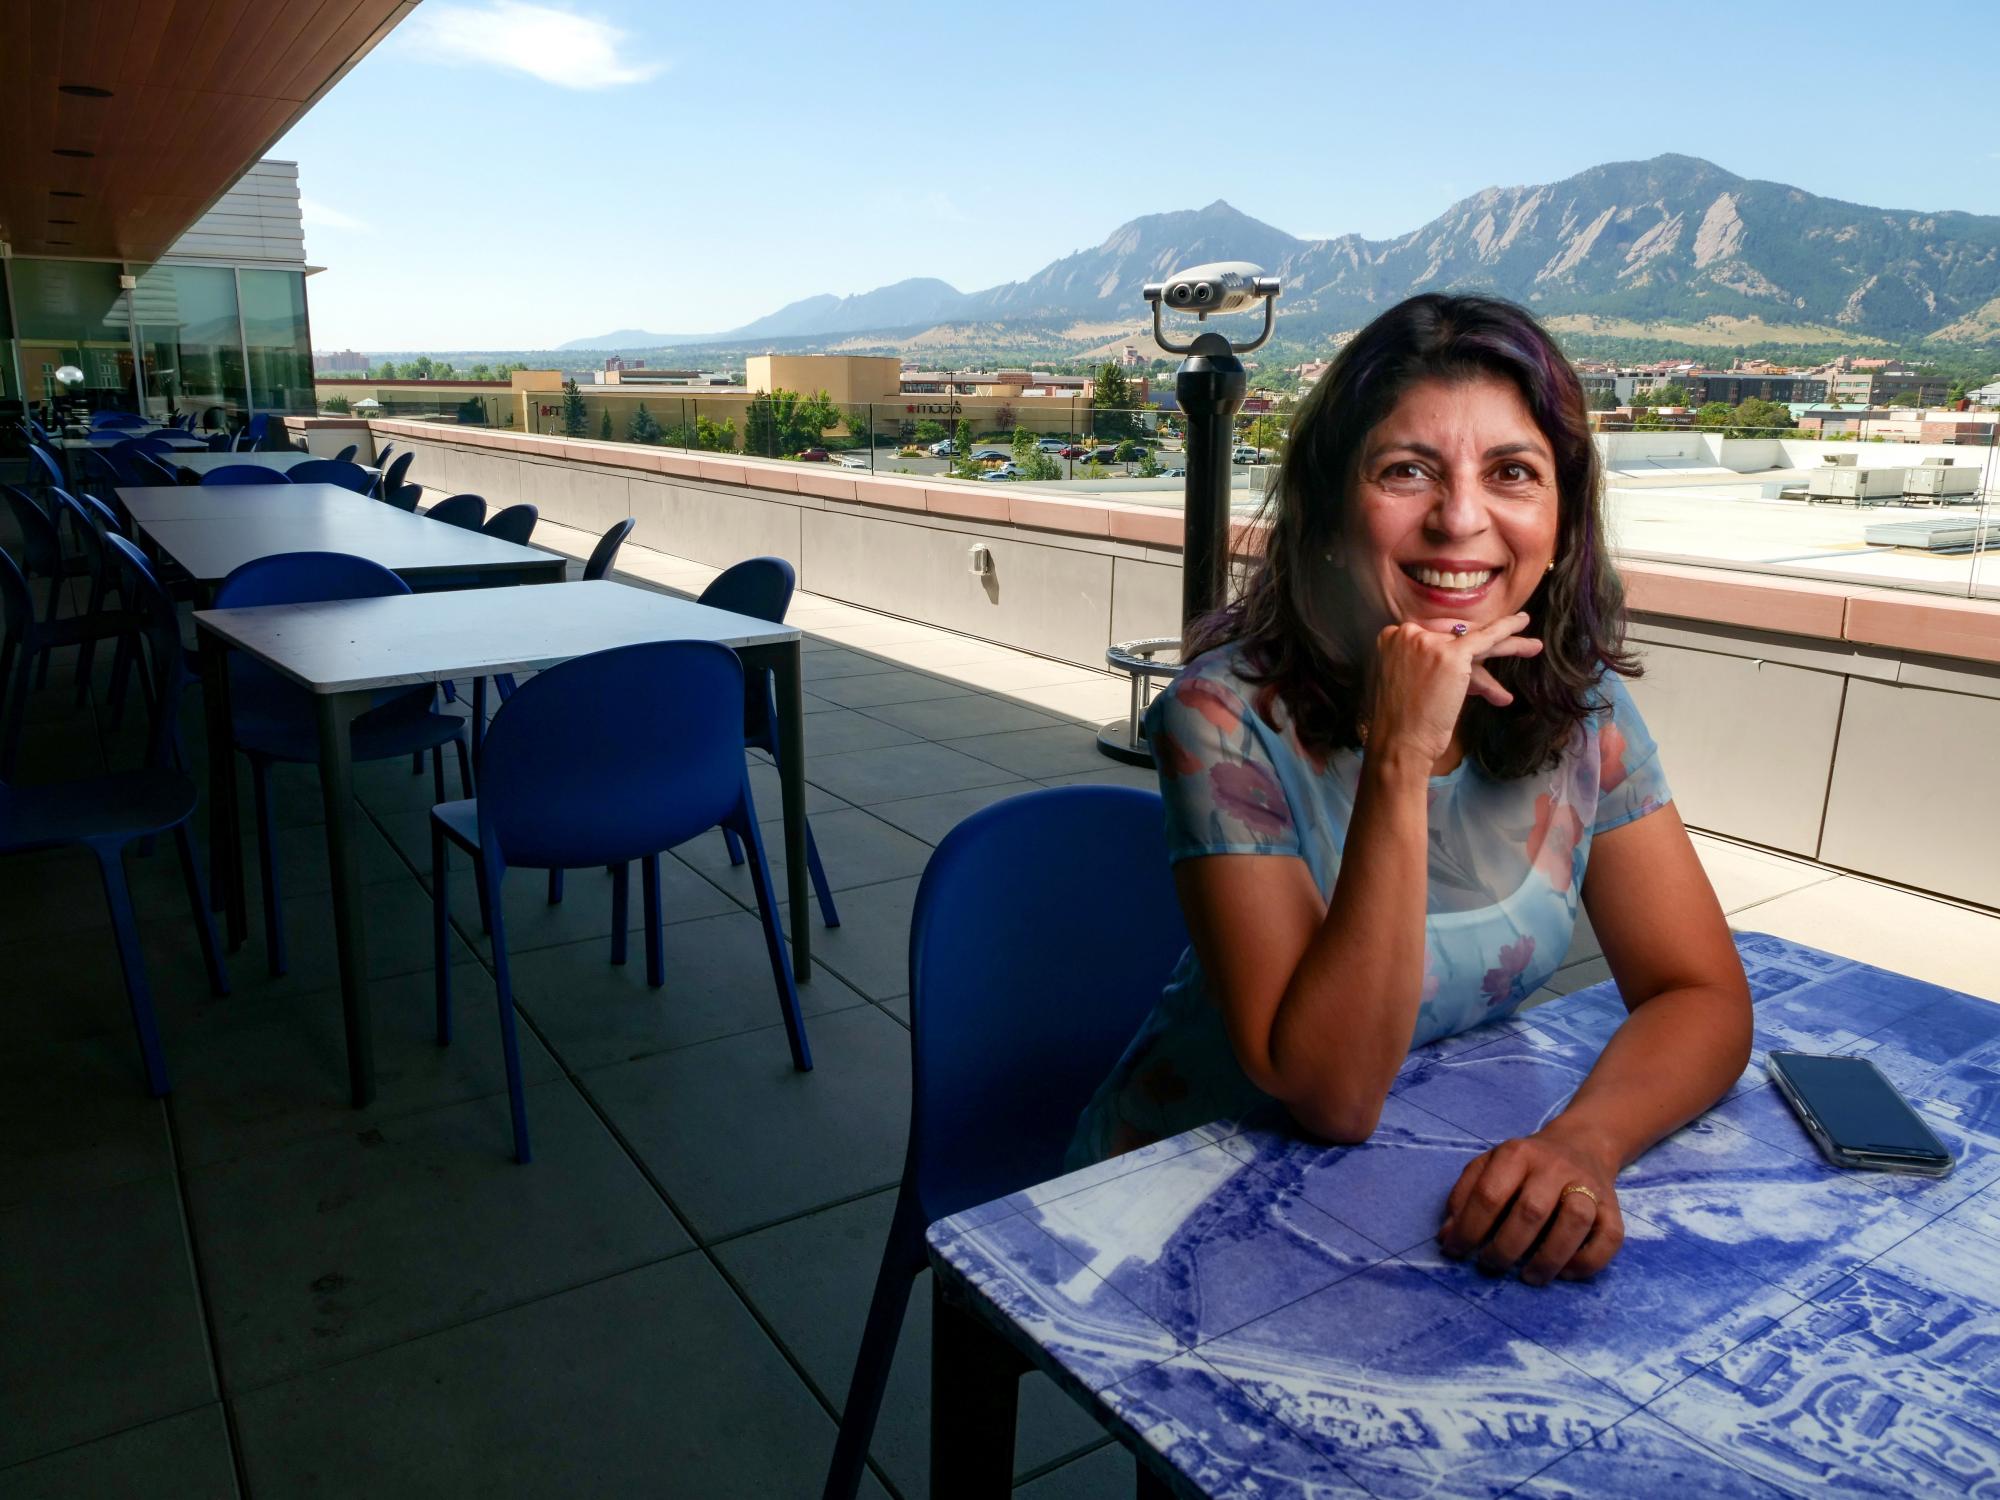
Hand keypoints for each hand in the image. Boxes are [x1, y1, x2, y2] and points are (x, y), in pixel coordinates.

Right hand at [1368, 613, 1543, 765]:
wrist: (1399, 742)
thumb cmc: (1400, 723)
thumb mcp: (1404, 682)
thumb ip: (1423, 665)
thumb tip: (1459, 666)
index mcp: (1391, 638)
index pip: (1433, 636)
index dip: (1455, 649)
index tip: (1470, 665)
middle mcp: (1407, 634)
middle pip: (1455, 634)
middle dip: (1484, 640)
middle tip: (1510, 639)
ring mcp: (1429, 642)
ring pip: (1475, 637)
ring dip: (1507, 641)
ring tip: (1531, 647)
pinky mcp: (1451, 654)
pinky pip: (1486, 637)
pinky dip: (1507, 630)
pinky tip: (1521, 624)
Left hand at [1437, 1125, 1623, 1284]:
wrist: (1581, 1145)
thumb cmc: (1524, 1165)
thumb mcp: (1488, 1166)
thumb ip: (1464, 1197)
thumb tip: (1448, 1237)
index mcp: (1517, 1154)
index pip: (1490, 1194)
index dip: (1469, 1229)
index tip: (1456, 1252)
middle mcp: (1554, 1167)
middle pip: (1531, 1211)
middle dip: (1505, 1248)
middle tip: (1491, 1266)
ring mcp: (1588, 1186)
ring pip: (1574, 1222)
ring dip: (1548, 1258)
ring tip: (1528, 1276)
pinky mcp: (1614, 1209)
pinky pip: (1609, 1239)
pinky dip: (1586, 1262)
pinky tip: (1564, 1273)